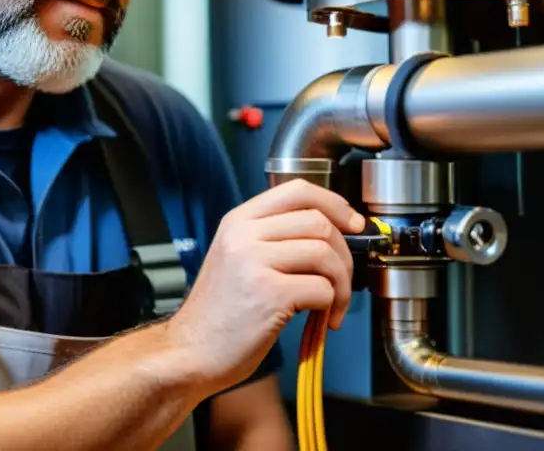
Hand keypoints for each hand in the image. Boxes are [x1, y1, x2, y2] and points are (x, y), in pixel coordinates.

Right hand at [165, 179, 364, 393]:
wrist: (190, 352)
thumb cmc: (220, 313)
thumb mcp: (237, 258)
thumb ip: (273, 239)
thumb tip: (331, 234)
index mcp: (238, 221)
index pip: (297, 190)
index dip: (335, 203)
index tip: (353, 223)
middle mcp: (244, 235)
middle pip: (318, 221)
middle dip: (344, 253)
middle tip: (342, 280)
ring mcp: (254, 262)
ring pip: (324, 253)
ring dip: (342, 283)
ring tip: (333, 305)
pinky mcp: (268, 294)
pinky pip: (322, 288)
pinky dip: (331, 305)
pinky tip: (321, 320)